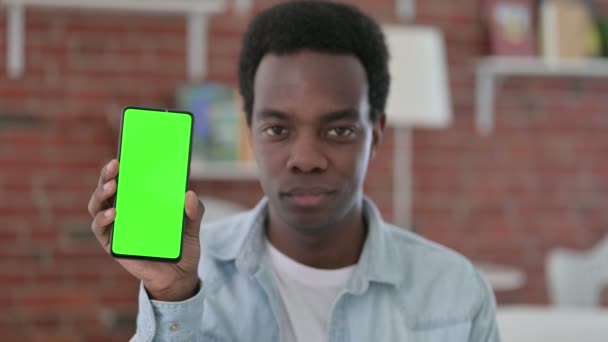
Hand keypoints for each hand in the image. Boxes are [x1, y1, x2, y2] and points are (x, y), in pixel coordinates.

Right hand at [88, 159, 203, 300]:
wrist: (179, 275)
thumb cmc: (181, 245)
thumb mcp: (192, 226)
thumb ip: (194, 211)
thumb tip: (190, 193)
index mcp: (141, 200)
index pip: (127, 178)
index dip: (123, 164)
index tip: (126, 151)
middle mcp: (124, 210)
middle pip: (108, 187)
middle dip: (108, 173)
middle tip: (116, 164)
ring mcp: (115, 226)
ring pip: (98, 205)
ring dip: (102, 193)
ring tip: (113, 185)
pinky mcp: (111, 244)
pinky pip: (100, 229)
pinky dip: (103, 219)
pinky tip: (113, 212)